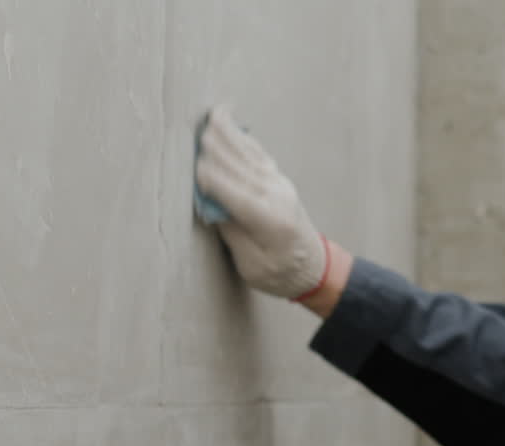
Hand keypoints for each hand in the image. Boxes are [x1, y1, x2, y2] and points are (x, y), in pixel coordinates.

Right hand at [194, 105, 328, 299]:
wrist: (314, 268)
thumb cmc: (280, 273)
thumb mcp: (251, 264)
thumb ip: (231, 232)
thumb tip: (209, 204)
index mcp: (266, 218)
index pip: (229, 189)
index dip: (207, 177)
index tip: (189, 165)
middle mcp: (274, 195)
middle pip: (237, 164)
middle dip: (216, 146)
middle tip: (195, 124)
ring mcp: (279, 185)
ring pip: (249, 154)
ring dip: (230, 134)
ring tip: (214, 113)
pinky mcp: (280, 182)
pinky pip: (260, 155)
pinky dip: (245, 140)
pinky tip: (234, 126)